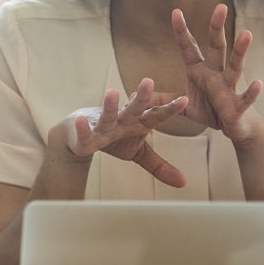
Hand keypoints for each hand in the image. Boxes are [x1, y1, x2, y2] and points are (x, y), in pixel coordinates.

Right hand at [51, 79, 188, 187]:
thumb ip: (159, 165)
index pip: (155, 116)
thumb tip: (183, 182)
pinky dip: (82, 128)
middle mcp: (121, 122)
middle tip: (148, 82)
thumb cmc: (112, 139)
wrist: (79, 134)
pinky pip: (85, 133)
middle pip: (133, 110)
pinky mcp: (86, 137)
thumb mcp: (138, 152)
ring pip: (108, 117)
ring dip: (110, 106)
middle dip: (141, 98)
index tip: (184, 100)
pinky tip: (80, 120)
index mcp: (137, 124)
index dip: (169, 110)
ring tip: (112, 92)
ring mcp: (103, 128)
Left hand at [171, 6, 262, 143]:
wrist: (234, 127)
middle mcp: (215, 74)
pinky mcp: (238, 105)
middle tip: (220, 7)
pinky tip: (258, 83)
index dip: (182, 30)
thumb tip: (141, 96)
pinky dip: (252, 92)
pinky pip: (245, 97)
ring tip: (247, 34)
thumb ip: (164, 99)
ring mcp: (228, 87)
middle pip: (217, 47)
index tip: (175, 11)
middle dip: (217, 28)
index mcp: (199, 70)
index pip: (189, 47)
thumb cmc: (211, 110)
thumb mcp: (183, 105)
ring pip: (235, 67)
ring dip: (240, 51)